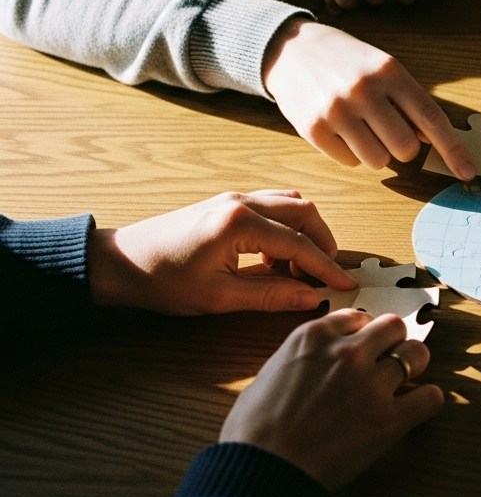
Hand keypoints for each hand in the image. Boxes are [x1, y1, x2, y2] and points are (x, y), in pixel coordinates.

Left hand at [86, 191, 357, 314]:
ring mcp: (233, 199)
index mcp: (240, 223)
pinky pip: (272, 206)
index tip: (345, 284)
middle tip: (327, 274)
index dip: (326, 267)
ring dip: (305, 233)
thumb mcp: (219, 297)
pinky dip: (286, 228)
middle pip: (304, 212)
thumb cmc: (161, 280)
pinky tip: (275, 258)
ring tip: (299, 269)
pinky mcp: (226, 204)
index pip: (300, 244)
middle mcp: (241, 202)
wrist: (118, 263)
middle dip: (323, 243)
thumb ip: (270, 295)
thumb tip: (311, 297)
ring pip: (290, 204)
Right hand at [220, 310, 443, 490]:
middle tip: (388, 361)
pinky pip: (431, 397)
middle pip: (393, 327)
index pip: (357, 317)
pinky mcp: (390, 419)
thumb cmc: (252, 432)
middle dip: (393, 342)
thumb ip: (299, 360)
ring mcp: (372, 384)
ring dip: (415, 365)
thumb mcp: (267, 375)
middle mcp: (347, 353)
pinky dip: (428, 400)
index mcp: (313, 338)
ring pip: (418, 355)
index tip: (364, 348)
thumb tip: (313, 364)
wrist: (262, 471)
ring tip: (406, 381)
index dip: (364, 334)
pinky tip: (418, 407)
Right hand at [262, 18, 475, 176]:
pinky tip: (340, 130)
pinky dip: (350, 154)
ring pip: (377, 162)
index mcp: (390, 72)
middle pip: (405, 149)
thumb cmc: (346, 61)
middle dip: (401, 147)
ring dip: (375, 152)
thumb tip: (429, 139)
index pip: (431, 119)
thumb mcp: (383, 68)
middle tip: (386, 130)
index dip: (453, 150)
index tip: (468, 173)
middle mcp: (365, 90)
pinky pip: (349, 163)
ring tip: (360, 127)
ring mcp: (337, 110)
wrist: (289, 48)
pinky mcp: (313, 129)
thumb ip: (409, 102)